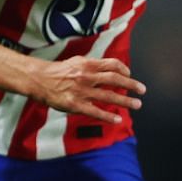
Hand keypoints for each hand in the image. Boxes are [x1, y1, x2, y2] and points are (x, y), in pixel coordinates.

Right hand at [31, 56, 145, 123]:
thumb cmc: (58, 71)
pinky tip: (118, 119)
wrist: (39, 80)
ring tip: (137, 104)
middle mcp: (87, 76)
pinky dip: (108, 116)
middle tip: (142, 90)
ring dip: (125, 101)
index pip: (112, 64)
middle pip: (115, 79)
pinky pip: (96, 112)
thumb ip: (93, 65)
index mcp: (88, 64)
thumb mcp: (77, 61)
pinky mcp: (76, 105)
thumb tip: (110, 68)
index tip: (130, 74)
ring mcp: (82, 91)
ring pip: (108, 96)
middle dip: (131, 85)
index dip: (124, 69)